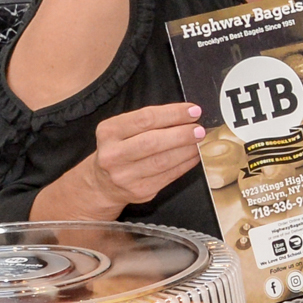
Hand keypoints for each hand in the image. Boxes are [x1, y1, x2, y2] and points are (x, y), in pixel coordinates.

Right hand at [75, 101, 205, 215]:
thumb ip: (149, 121)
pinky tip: (194, 156)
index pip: (145, 118)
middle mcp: (113, 155)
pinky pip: (169, 176)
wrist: (103, 184)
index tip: (193, 111)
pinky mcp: (140, 191)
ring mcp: (125, 176)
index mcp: (109, 132)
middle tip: (199, 129)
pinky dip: (185, 164)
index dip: (173, 114)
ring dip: (187, 150)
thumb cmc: (119, 149)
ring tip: (199, 141)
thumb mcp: (122, 129)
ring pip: (163, 161)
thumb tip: (186, 115)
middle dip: (182, 134)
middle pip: (153, 142)